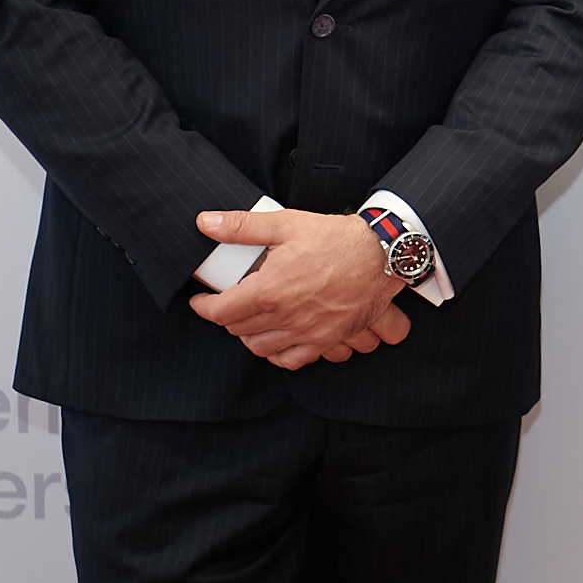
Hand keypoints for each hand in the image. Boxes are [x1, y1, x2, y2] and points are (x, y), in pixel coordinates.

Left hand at [188, 209, 409, 369]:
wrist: (382, 254)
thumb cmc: (337, 239)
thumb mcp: (286, 224)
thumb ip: (240, 226)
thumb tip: (205, 222)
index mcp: (269, 290)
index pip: (221, 311)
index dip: (203, 307)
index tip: (201, 301)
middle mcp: (285, 316)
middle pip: (238, 330)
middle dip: (226, 317)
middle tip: (228, 303)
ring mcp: (306, 332)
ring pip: (260, 348)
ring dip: (249, 336)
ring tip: (250, 320)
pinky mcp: (326, 339)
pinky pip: (292, 360)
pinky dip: (277, 354)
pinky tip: (276, 340)